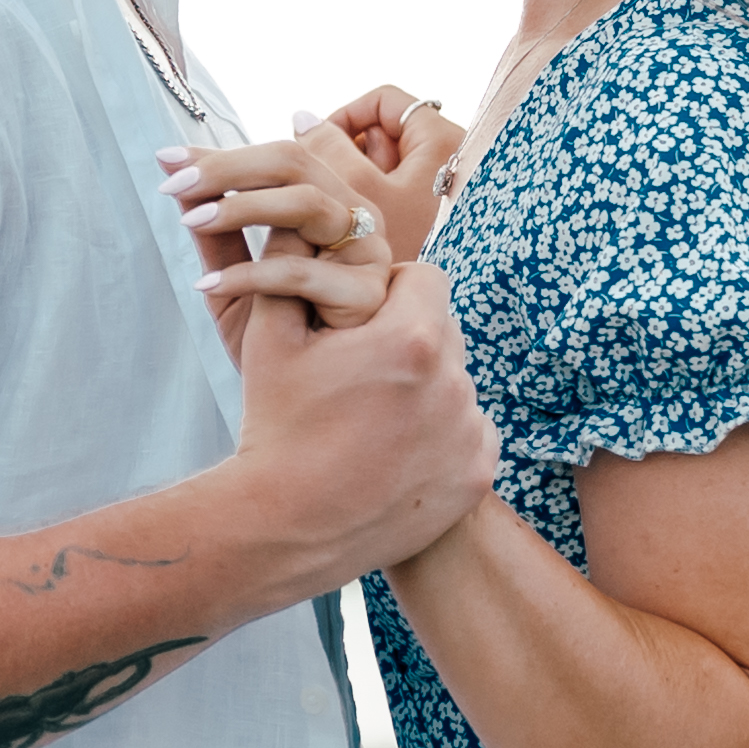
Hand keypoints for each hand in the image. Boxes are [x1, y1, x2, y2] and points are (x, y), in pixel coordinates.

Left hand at [164, 117, 426, 333]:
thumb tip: (175, 174)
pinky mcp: (367, 294)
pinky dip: (249, 274)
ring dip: (240, 207)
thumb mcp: (232, 277)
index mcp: (328, 202)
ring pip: (306, 203)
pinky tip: (209, 284)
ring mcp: (367, 252)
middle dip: (228, 168)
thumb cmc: (278, 337)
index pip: (277, 159)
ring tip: (191, 221)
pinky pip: (300, 272)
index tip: (166, 158)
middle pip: (295, 163)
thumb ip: (215, 230)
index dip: (222, 155)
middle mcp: (354, 216)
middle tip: (175, 185)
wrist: (310, 403)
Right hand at [215, 250, 491, 584]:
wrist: (283, 528)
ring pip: (456, 382)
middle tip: (362, 372)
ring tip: (372, 418)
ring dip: (425, 388)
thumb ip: (292, 266)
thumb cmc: (273, 426)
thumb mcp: (271, 337)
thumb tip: (306, 218)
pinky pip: (469, 432)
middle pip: (444, 329)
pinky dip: (441, 436)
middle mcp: (453, 382)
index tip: (361, 320)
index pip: (426, 278)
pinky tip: (394, 453)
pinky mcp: (477, 475)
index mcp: (409, 338)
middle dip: (409, 338)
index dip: (391, 292)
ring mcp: (469, 433)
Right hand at [314, 81, 476, 238]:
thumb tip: (303, 116)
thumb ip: (327, 147)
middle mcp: (454, 155)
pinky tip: (373, 238)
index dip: (344, 120)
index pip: (382, 101)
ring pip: (391, 168)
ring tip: (356, 224)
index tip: (318, 153)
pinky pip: (404, 194)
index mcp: (443, 137)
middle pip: (385, 135)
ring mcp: (450, 185)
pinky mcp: (446, 210)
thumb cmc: (416, 247)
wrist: (463, 306)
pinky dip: (382, 207)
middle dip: (354, 163)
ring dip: (365, 189)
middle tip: (338, 198)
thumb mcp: (360, 193)